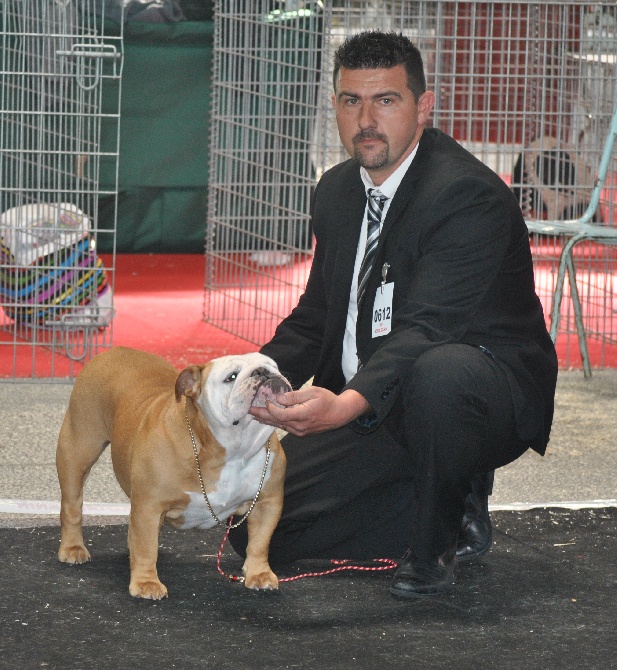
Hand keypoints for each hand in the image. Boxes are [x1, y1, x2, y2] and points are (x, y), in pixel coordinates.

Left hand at [249, 386, 370, 436]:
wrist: (340, 414)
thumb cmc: (328, 400)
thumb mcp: (313, 392)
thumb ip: (295, 396)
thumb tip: (279, 399)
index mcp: (303, 415)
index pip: (281, 415)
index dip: (271, 409)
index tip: (266, 401)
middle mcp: (300, 426)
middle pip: (277, 421)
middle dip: (262, 416)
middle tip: (249, 411)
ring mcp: (300, 431)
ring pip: (280, 426)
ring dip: (267, 420)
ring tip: (254, 416)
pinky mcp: (301, 433)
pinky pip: (285, 428)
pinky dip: (275, 423)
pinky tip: (268, 420)